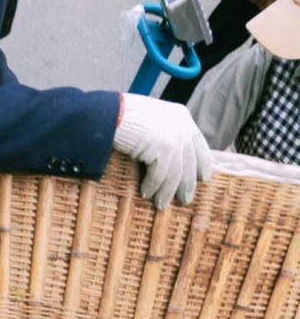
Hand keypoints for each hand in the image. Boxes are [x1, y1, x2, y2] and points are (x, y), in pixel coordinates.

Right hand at [112, 94, 211, 209]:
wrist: (113, 113)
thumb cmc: (127, 116)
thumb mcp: (153, 120)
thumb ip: (165, 132)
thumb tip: (169, 156)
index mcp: (182, 118)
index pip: (199, 144)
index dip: (203, 163)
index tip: (204, 178)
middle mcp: (182, 128)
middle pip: (189, 163)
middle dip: (187, 184)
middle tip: (185, 200)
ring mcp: (174, 139)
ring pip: (175, 174)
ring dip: (167, 192)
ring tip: (161, 204)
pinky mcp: (162, 150)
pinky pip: (159, 176)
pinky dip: (152, 187)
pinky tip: (145, 194)